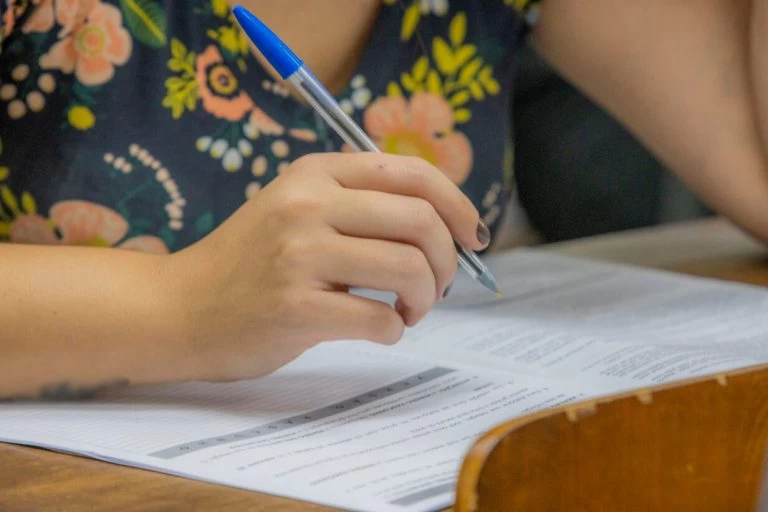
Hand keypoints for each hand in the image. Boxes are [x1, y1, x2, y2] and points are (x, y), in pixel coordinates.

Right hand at [168, 152, 487, 380]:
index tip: (473, 237)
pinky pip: (379, 319)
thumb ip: (359, 204)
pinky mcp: (294, 307)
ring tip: (410, 310)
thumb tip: (443, 224)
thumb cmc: (250, 263)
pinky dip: (394, 329)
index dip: (458, 204)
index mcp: (316, 172)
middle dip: (448, 259)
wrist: (180, 308)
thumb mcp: (297, 208)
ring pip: (408, 268)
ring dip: (426, 297)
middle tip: (439, 285)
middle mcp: (308, 203)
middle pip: (420, 221)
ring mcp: (298, 254)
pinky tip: (380, 329)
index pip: (412, 172)